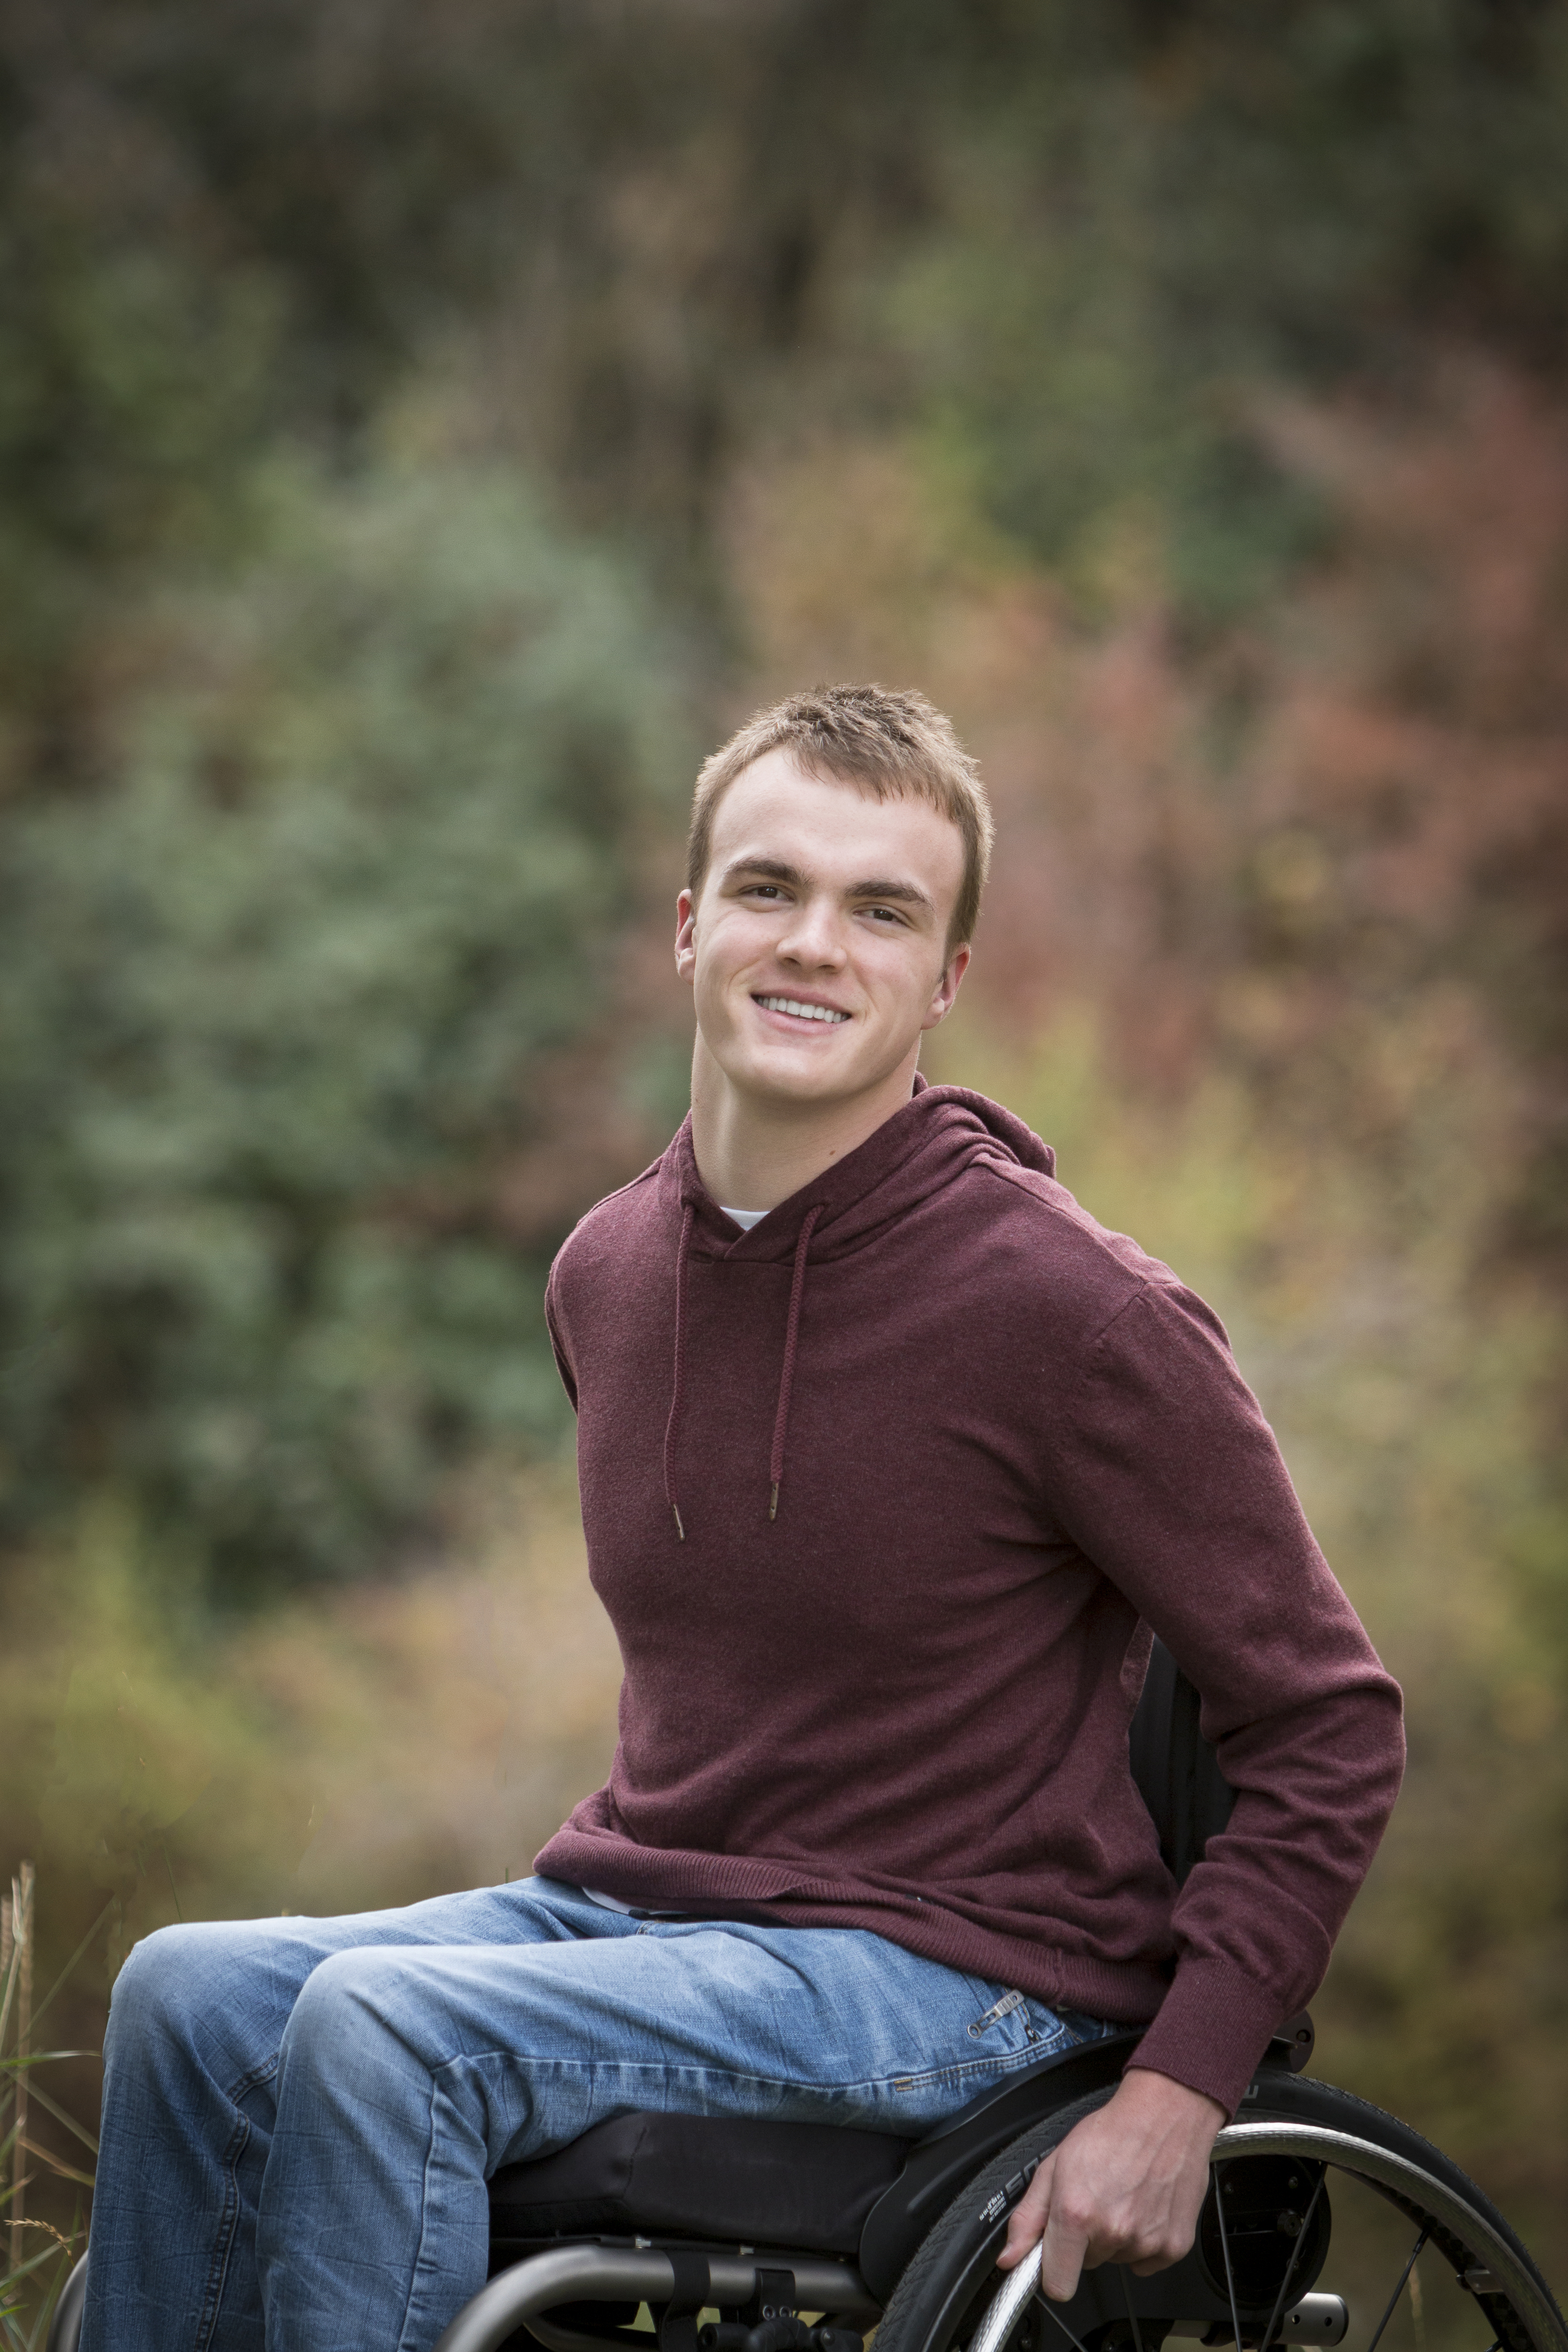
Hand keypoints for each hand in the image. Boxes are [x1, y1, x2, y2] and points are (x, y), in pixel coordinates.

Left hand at [996, 2068, 1224, 2302]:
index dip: (1053, 2273)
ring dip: (1116, 2236)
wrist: (1165, 2116)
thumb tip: (1010, 2257)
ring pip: (1117, 2258)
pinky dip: (1145, 2240)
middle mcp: (1111, 2232)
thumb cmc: (1111, 2133)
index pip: (1058, 2285)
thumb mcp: (1055, 2165)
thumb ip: (1028, 2216)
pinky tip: (1145, 2206)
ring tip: (1122, 2195)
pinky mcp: (1174, 2246)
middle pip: (1087, 2264)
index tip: (1056, 2258)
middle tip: (1096, 2199)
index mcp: (1076, 2213)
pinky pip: (1147, 2261)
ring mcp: (1146, 2241)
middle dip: (1086, 2238)